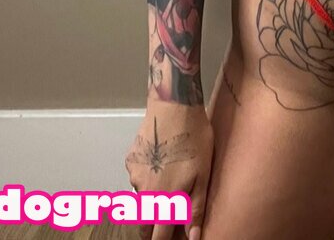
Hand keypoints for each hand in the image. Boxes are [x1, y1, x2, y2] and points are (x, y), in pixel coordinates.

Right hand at [125, 99, 213, 239]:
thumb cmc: (194, 139)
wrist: (174, 107)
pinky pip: (138, 177)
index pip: (157, 235)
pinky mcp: (130, 160)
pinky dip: (148, 177)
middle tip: (167, 222)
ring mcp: (134, 175)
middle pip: (144, 221)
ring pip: (142, 197)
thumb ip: (196, 208)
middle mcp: (143, 191)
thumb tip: (193, 236)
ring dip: (153, 198)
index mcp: (163, 198)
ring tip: (171, 180)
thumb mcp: (203, 174)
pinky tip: (162, 162)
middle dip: (153, 227)